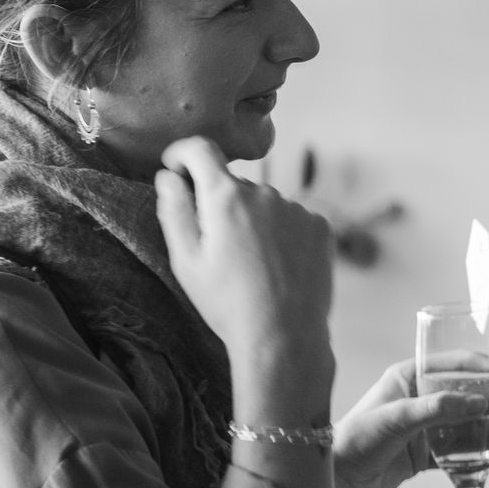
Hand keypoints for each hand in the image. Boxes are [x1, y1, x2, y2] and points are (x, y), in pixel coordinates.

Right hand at [155, 138, 332, 382]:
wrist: (284, 338)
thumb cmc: (228, 304)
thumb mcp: (187, 260)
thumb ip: (174, 210)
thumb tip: (168, 176)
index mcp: (226, 198)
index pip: (201, 149)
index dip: (182, 153)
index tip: (176, 168)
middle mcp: (265, 193)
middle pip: (234, 185)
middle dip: (221, 206)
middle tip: (220, 251)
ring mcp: (297, 208)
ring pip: (265, 204)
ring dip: (254, 222)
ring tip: (253, 267)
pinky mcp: (320, 226)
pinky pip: (293, 219)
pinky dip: (282, 234)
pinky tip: (278, 267)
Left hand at [333, 360, 488, 487]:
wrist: (334, 483)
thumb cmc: (355, 441)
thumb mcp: (397, 418)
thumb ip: (439, 409)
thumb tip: (481, 403)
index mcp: (410, 376)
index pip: (457, 363)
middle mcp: (419, 398)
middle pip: (470, 395)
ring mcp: (423, 427)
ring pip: (468, 425)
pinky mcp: (424, 454)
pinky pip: (459, 452)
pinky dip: (478, 457)